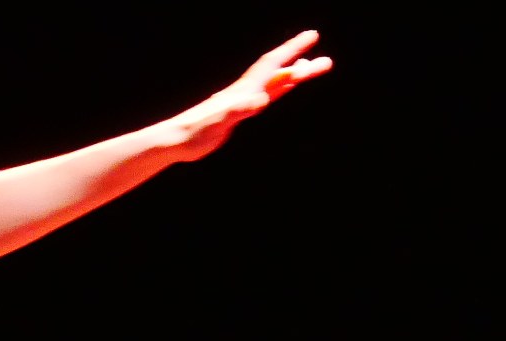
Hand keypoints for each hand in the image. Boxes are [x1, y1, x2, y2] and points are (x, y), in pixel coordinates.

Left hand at [164, 31, 333, 162]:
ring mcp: (243, 102)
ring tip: (313, 68)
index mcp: (244, 91)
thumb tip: (261, 100)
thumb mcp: (219, 121)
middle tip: (327, 62)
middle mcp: (246, 92)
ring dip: (294, 76)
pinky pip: (266, 97)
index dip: (293, 49)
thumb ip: (239, 109)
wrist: (177, 140)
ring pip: (275, 84)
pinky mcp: (239, 114)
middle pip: (279, 73)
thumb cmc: (195, 131)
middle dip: (303, 65)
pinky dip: (279, 90)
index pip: (273, 64)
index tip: (313, 35)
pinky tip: (285, 88)